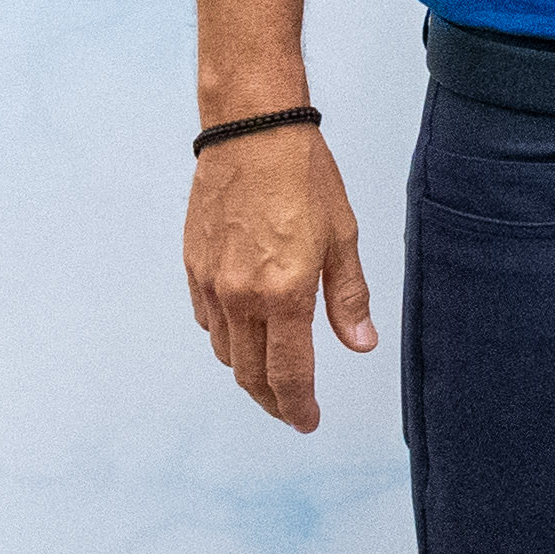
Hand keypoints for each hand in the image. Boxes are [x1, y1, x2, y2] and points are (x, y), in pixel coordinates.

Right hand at [182, 125, 374, 431]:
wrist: (251, 131)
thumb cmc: (304, 177)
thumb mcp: (342, 235)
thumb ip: (348, 297)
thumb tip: (362, 345)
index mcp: (283, 293)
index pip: (288, 373)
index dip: (298, 406)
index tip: (308, 421)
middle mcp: (240, 297)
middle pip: (251, 373)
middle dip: (273, 400)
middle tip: (293, 410)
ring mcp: (210, 283)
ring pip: (225, 351)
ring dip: (248, 372)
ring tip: (272, 377)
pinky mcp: (193, 267)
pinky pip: (208, 321)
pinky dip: (227, 338)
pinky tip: (245, 333)